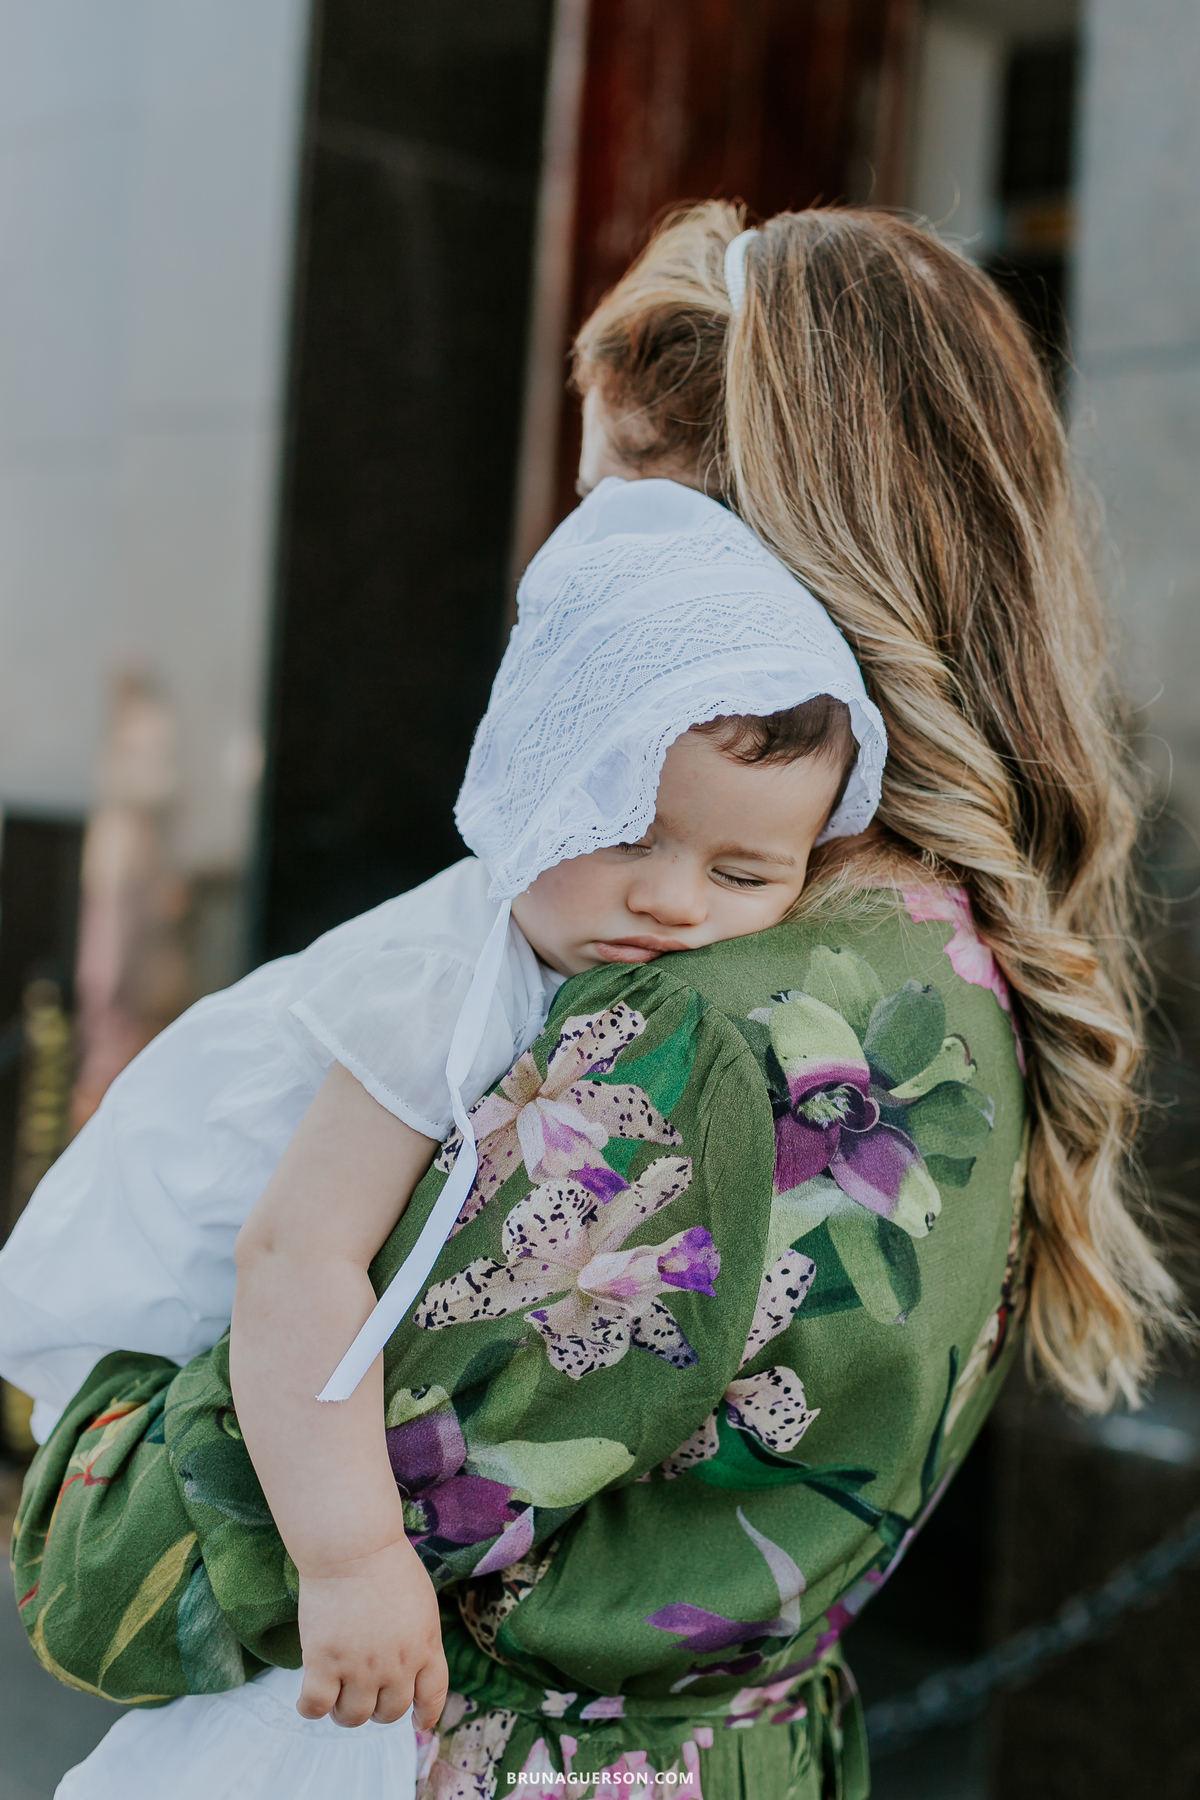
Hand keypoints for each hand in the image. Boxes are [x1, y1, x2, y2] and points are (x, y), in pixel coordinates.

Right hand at [296, 1535, 448, 1728]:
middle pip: (389, 1712)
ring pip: (353, 1717)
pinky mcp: (325, 1664)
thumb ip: (418, 1637)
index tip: (416, 1722)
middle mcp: (397, 1665)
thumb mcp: (421, 1602)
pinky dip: (310, 1709)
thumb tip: (410, 1662)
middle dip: (376, 1709)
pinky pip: (316, 1707)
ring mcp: (361, 1668)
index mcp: (426, 1646)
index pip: (432, 1696)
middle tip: (362, 1693)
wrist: (353, 1546)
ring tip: (336, 1694)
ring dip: (344, 1711)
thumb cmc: (386, 1562)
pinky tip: (307, 1699)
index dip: (425, 1715)